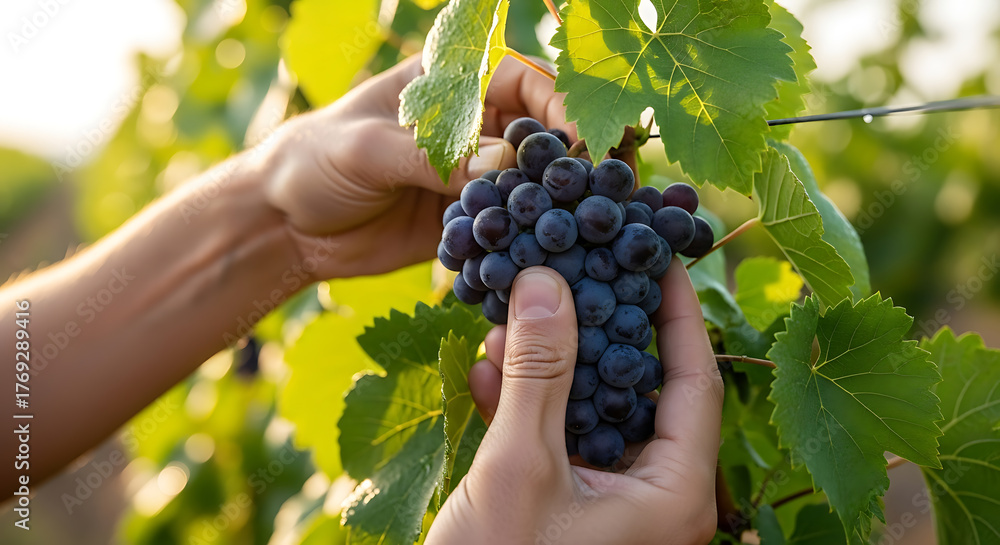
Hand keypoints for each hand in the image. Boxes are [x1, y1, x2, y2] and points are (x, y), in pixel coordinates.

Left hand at [258, 55, 575, 278]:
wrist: (284, 224)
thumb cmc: (315, 161)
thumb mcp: (368, 149)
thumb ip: (434, 155)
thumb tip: (507, 163)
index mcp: (451, 84)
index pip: (526, 82)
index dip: (563, 108)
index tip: (585, 146)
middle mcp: (473, 125)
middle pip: (545, 133)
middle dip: (578, 158)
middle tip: (610, 188)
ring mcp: (474, 175)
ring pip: (536, 183)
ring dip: (563, 203)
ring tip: (597, 226)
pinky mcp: (469, 219)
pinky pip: (512, 226)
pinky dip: (532, 239)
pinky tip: (552, 256)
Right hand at [426, 260, 723, 544]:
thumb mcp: (520, 466)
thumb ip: (538, 373)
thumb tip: (546, 281)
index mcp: (672, 493)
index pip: (695, 380)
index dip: (677, 311)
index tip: (659, 253)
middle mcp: (651, 495)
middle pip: (640, 387)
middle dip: (599, 328)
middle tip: (579, 270)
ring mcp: (606, 501)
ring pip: (589, 408)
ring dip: (550, 363)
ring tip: (514, 318)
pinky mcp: (565, 505)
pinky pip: (555, 438)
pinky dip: (524, 403)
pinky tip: (487, 369)